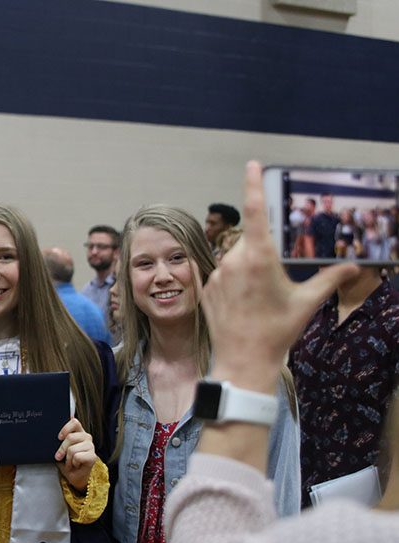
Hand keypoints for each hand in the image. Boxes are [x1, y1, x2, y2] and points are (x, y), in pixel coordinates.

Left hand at [55, 418, 96, 491]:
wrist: (74, 476)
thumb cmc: (66, 461)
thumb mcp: (60, 449)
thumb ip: (60, 440)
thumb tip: (55, 436)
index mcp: (79, 432)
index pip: (74, 422)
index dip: (65, 428)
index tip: (59, 438)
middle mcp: (86, 437)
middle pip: (70, 437)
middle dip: (62, 449)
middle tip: (59, 456)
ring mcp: (91, 446)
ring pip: (72, 449)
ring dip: (68, 459)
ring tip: (70, 462)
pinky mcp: (93, 456)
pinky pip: (78, 457)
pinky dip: (73, 463)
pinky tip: (76, 465)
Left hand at [201, 161, 359, 393]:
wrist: (243, 361)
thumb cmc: (276, 331)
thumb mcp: (306, 303)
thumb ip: (329, 279)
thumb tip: (354, 266)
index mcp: (259, 258)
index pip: (254, 212)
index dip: (253, 185)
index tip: (253, 165)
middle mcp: (233, 261)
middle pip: (250, 242)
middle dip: (263, 255)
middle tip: (273, 284)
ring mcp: (215, 274)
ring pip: (235, 259)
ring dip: (247, 270)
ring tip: (258, 301)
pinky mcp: (204, 287)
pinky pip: (221, 275)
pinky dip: (233, 283)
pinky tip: (243, 305)